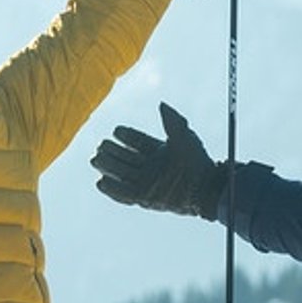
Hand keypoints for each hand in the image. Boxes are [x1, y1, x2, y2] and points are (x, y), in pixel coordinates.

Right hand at [92, 103, 227, 218]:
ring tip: (96, 159)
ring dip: (108, 167)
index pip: (138, 142)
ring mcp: (148, 183)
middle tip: (101, 145)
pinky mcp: (146, 198)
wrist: (205, 188)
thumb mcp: (184, 138)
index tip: (116, 131)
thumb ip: (172, 121)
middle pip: (126, 158)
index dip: (127, 136)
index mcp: (160, 152)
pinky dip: (112, 189)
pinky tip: (101, 182)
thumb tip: (161, 104)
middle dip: (112, 152)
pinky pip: (124, 194)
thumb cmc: (197, 162)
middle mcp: (152, 167)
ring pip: (122, 174)